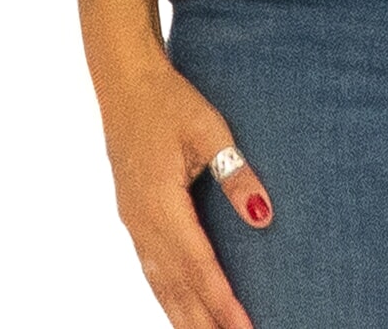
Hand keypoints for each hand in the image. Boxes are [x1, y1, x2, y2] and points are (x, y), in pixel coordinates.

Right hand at [97, 52, 272, 328]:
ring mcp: (134, 222)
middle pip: (176, 289)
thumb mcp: (208, 130)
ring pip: (161, 285)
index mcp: (160, 205)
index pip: (198, 267)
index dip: (223, 302)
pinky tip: (181, 309)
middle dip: (205, 322)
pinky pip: (152, 269)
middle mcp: (143, 223)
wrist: (125, 83)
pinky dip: (169, 296)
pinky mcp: (134, 216)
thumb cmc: (170, 101)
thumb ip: (236, 174)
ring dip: (186, 317)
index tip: (246, 327)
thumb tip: (263, 215)